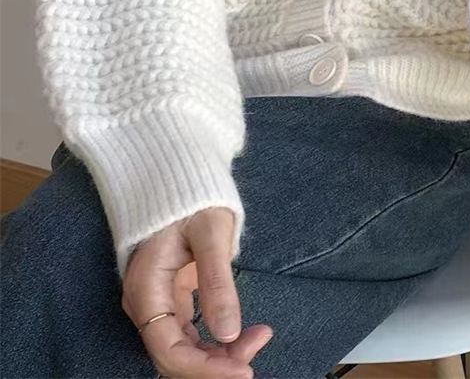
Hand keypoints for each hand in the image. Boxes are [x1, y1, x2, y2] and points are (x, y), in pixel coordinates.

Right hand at [122, 206, 271, 378]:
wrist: (180, 176)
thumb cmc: (193, 196)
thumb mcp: (210, 232)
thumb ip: (216, 281)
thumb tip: (228, 333)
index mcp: (147, 289)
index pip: (169, 351)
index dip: (205, 369)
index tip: (244, 368)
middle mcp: (146, 304)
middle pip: (176, 357)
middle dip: (217, 363)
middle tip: (258, 344)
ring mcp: (158, 304)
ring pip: (185, 349)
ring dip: (220, 355)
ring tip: (258, 336)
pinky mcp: (172, 300)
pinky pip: (190, 335)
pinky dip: (217, 340)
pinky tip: (245, 332)